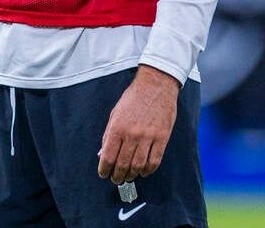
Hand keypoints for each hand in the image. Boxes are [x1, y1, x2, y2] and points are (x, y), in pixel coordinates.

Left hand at [97, 65, 178, 183]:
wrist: (156, 85)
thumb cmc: (133, 98)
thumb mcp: (115, 113)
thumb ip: (108, 134)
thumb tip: (103, 154)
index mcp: (117, 128)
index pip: (108, 157)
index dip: (104, 170)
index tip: (104, 174)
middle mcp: (132, 134)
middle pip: (123, 164)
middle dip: (117, 176)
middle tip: (116, 179)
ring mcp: (148, 137)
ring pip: (138, 166)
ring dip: (132, 175)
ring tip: (129, 177)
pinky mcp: (162, 138)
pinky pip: (154, 161)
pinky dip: (148, 170)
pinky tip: (143, 171)